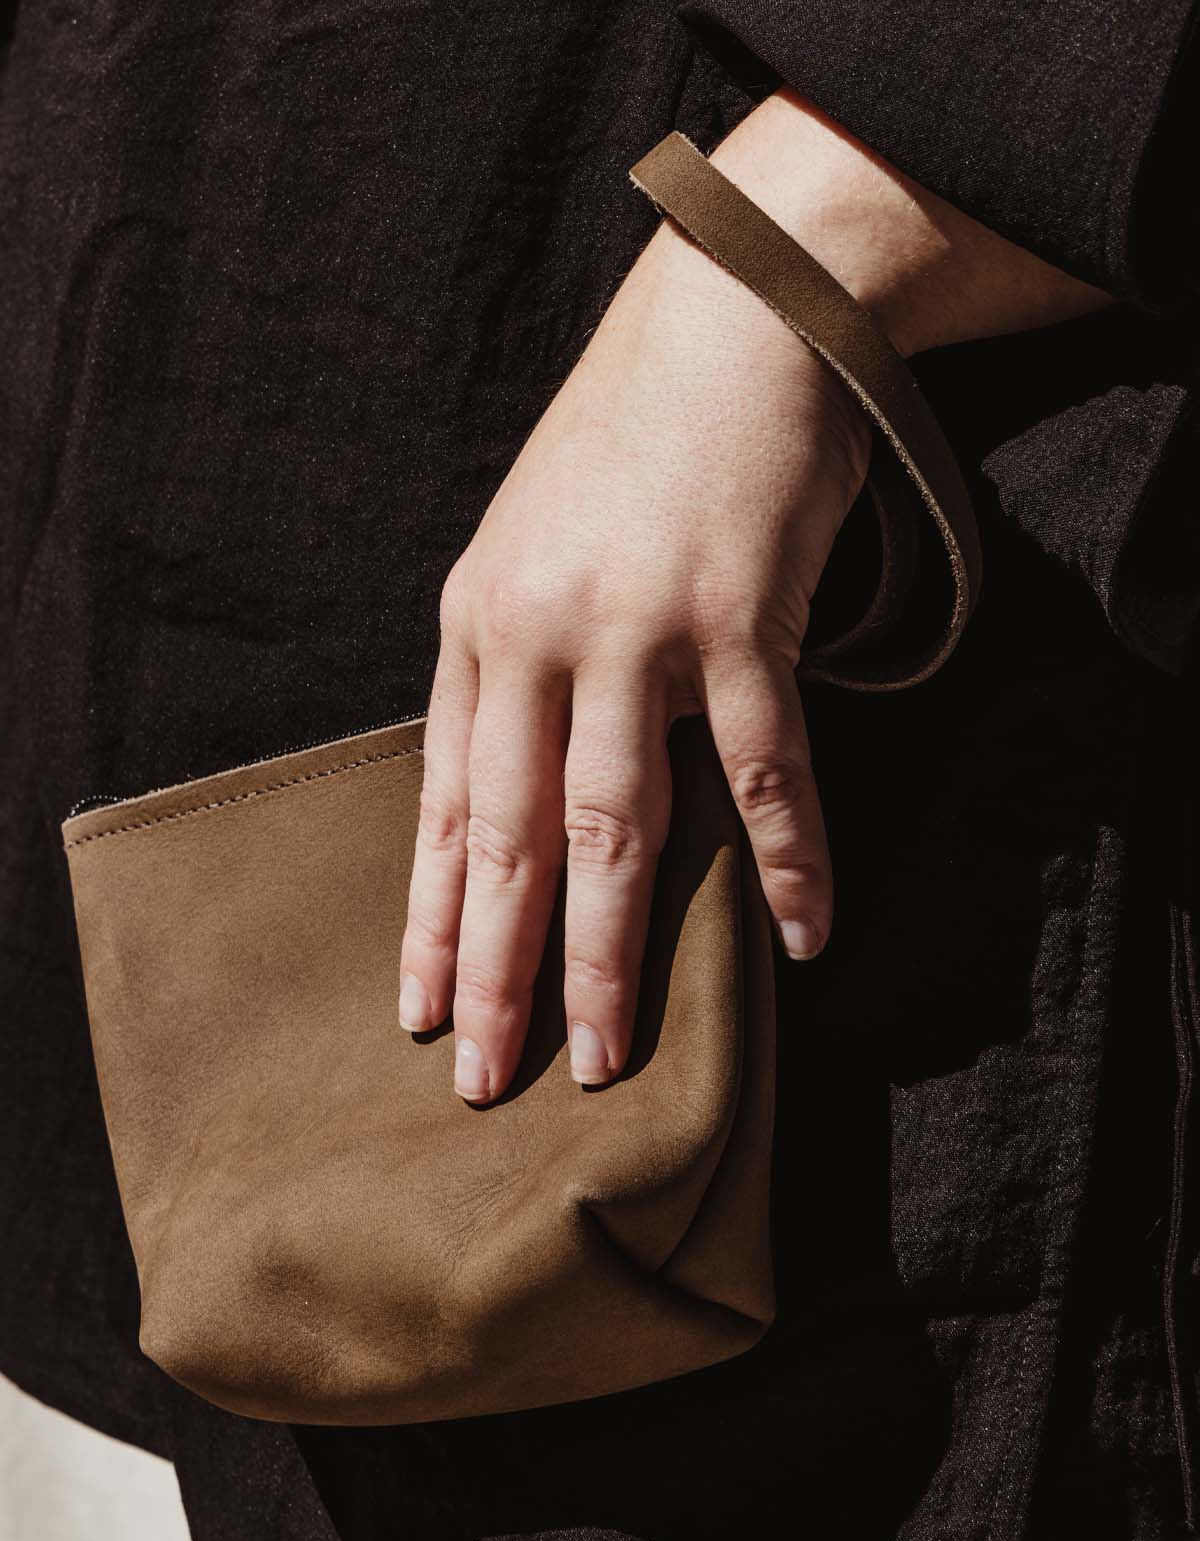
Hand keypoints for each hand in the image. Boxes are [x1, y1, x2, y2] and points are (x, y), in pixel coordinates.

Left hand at [398, 88, 1111, 1104]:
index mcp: (479, 625)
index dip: (431, 914)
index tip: (419, 1006)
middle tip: (481, 1078)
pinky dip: (789, 862)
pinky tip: (802, 939)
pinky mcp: (742, 620)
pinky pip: (767, 773)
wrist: (726, 319)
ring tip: (603, 1055)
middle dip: (493, 970)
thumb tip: (507, 780)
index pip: (442, 802)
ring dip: (608, 953)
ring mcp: (640, 630)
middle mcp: (542, 637)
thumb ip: (515, 659)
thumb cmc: (628, 442)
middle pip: (508, 837)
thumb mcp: (530, 545)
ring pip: (613, 826)